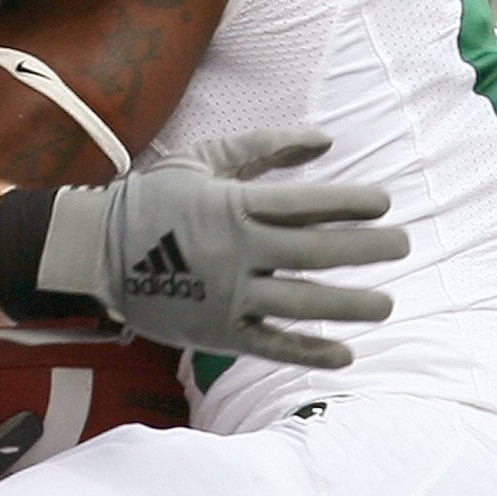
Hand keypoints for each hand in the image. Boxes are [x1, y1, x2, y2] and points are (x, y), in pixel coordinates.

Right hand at [42, 130, 406, 369]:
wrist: (94, 251)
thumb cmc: (152, 200)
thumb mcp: (203, 160)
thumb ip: (264, 148)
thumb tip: (325, 141)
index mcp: (234, 206)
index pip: (308, 204)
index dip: (352, 203)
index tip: (384, 203)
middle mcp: (237, 252)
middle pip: (318, 253)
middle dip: (366, 250)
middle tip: (402, 247)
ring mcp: (229, 295)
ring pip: (303, 302)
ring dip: (351, 305)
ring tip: (386, 304)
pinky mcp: (218, 331)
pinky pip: (272, 345)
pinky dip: (310, 351)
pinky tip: (345, 354)